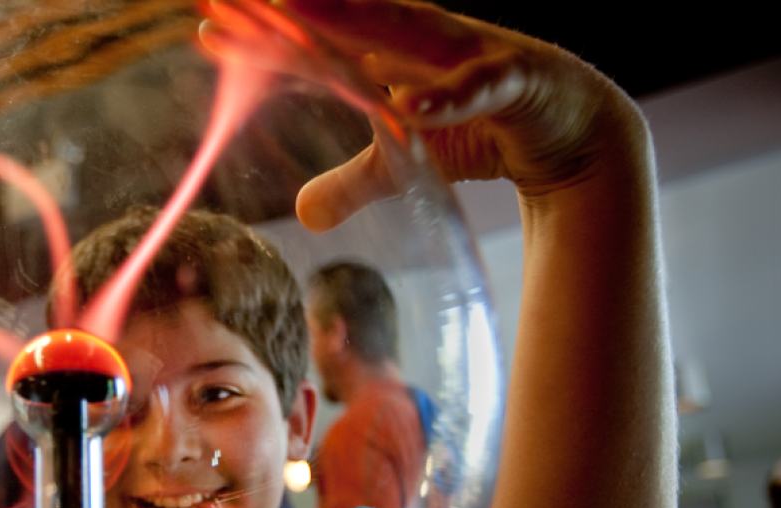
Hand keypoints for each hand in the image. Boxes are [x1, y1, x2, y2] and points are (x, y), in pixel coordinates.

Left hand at [275, 0, 650, 229]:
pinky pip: (477, 88)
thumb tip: (303, 214)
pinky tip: (408, 106)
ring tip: (302, 16)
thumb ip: (355, 181)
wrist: (574, 133)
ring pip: (409, 32)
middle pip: (350, 18)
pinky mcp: (515, 80)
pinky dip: (445, 97)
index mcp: (392, 53)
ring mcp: (470, 54)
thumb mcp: (406, 162)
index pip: (317, 41)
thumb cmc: (482, 130)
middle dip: (296, 7)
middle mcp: (424, 42)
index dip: (265, 36)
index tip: (206, 32)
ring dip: (357, 23)